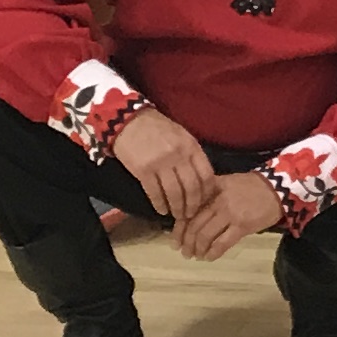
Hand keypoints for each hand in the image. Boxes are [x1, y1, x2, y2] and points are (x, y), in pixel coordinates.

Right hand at [110, 106, 217, 223]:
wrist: (129, 121)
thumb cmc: (157, 128)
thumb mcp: (181, 136)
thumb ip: (192, 154)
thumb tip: (201, 179)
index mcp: (191, 146)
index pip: (206, 175)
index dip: (207, 193)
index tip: (204, 202)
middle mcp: (179, 155)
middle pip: (192, 188)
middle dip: (192, 205)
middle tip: (190, 214)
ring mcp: (161, 163)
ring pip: (174, 193)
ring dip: (177, 208)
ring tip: (177, 215)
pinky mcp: (144, 170)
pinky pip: (155, 193)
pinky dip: (159, 205)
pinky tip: (161, 210)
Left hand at [175, 169, 286, 260]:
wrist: (277, 189)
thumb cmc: (250, 186)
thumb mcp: (226, 183)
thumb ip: (207, 195)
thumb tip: (189, 214)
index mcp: (211, 189)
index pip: (188, 210)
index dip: (179, 229)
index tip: (175, 240)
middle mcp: (217, 201)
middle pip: (194, 225)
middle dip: (186, 242)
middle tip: (184, 252)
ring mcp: (230, 213)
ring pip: (205, 236)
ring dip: (198, 249)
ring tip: (196, 256)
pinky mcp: (242, 226)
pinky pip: (222, 243)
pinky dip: (213, 253)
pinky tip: (209, 258)